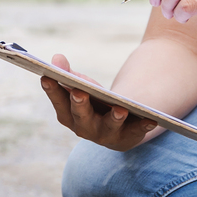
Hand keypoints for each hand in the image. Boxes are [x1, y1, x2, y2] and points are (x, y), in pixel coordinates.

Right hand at [40, 54, 156, 150]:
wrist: (118, 124)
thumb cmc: (94, 100)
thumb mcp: (82, 84)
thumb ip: (68, 73)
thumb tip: (56, 58)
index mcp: (68, 115)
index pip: (58, 102)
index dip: (52, 90)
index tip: (46, 76)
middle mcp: (84, 128)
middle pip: (81, 117)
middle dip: (80, 105)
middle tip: (79, 93)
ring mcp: (106, 135)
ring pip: (109, 127)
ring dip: (114, 119)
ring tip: (120, 109)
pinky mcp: (127, 138)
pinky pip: (136, 132)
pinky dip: (143, 126)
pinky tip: (151, 119)